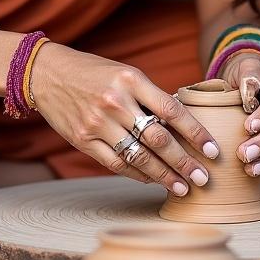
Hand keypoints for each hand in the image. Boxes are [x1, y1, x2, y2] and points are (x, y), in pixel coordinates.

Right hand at [28, 43, 221, 196]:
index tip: (213, 151)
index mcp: (131, 79)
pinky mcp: (82, 140)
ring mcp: (97, 123)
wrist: (47, 74)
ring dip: (164, 175)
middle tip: (203, 178)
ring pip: (139, 156)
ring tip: (182, 188)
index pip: (172, 110)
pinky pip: (116, 163)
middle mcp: (115, 101)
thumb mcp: (124, 73)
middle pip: (158, 139)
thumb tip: (183, 124)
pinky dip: (137, 174)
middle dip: (185, 162)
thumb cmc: (93, 72)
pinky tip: (152, 180)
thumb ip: (149, 96)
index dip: (196, 133)